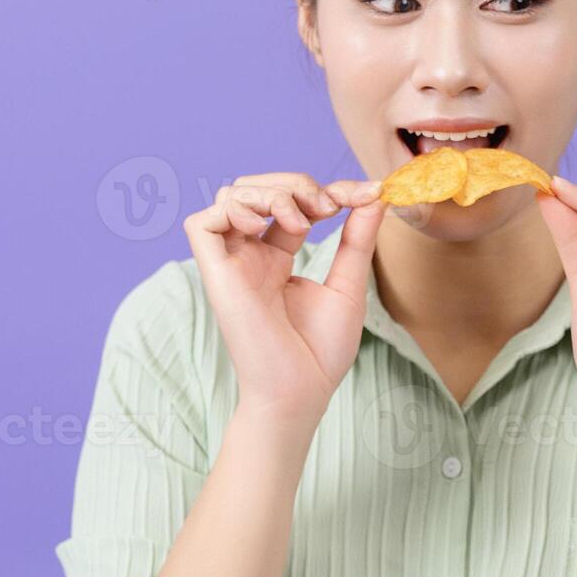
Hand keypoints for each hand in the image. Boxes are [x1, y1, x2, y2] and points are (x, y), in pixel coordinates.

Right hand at [183, 173, 385, 420]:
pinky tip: (267, 227)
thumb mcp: (348, 285)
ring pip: (229, 196)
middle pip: (256, 189)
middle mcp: (251, 256)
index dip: (327, 190)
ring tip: (303, 220)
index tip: (367, 193)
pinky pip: (202, 224)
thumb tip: (374, 196)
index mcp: (278, 257)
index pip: (293, 203)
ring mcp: (232, 264)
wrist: (302, 392)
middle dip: (296, 184)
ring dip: (270, 192)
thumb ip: (357, 238)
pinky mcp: (216, 276)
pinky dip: (233, 210)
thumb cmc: (321, 351)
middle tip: (329, 206)